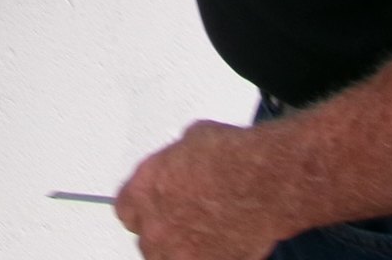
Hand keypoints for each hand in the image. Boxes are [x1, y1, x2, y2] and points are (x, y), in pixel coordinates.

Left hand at [115, 120, 290, 259]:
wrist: (266, 180)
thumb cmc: (234, 158)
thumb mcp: (191, 142)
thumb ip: (174, 164)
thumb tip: (181, 166)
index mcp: (144, 191)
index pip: (125, 210)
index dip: (142, 207)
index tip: (152, 206)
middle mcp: (157, 227)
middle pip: (147, 239)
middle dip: (163, 229)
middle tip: (184, 218)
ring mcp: (182, 253)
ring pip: (168, 258)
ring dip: (181, 248)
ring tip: (202, 233)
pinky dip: (209, 254)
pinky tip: (222, 240)